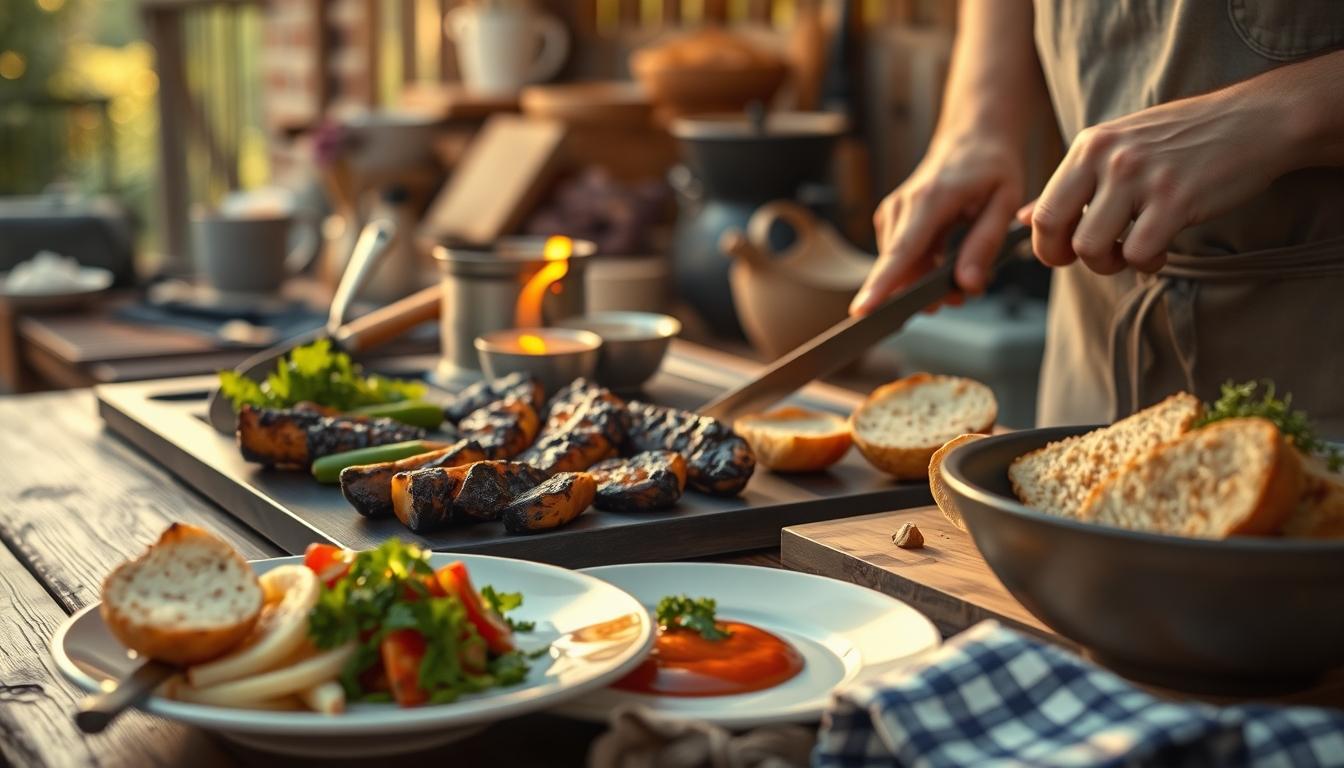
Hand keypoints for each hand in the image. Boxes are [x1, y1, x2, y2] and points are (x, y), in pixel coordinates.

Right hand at [851, 134, 1024, 315]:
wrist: (971, 138)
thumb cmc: (991, 168)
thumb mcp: (1004, 204)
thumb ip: (984, 246)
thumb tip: (966, 286)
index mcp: (930, 200)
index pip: (901, 252)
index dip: (882, 285)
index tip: (861, 310)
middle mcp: (901, 206)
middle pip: (898, 268)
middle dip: (926, 293)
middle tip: (960, 296)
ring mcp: (891, 213)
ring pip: (899, 267)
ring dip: (926, 281)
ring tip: (961, 271)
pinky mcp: (889, 221)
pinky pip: (900, 259)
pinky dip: (921, 267)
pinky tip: (944, 258)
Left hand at [1021, 85, 1293, 273]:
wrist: (1254, 120)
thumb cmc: (1183, 139)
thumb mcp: (1118, 147)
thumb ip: (1072, 183)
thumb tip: (1019, 217)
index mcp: (1088, 145)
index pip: (1042, 209)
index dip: (1047, 245)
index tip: (1066, 254)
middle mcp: (1107, 158)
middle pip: (1054, 229)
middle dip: (1066, 257)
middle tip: (1095, 258)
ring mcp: (1141, 177)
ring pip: (1093, 247)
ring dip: (1111, 263)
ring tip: (1134, 250)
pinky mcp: (1175, 199)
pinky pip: (1140, 253)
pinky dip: (1148, 263)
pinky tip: (1162, 249)